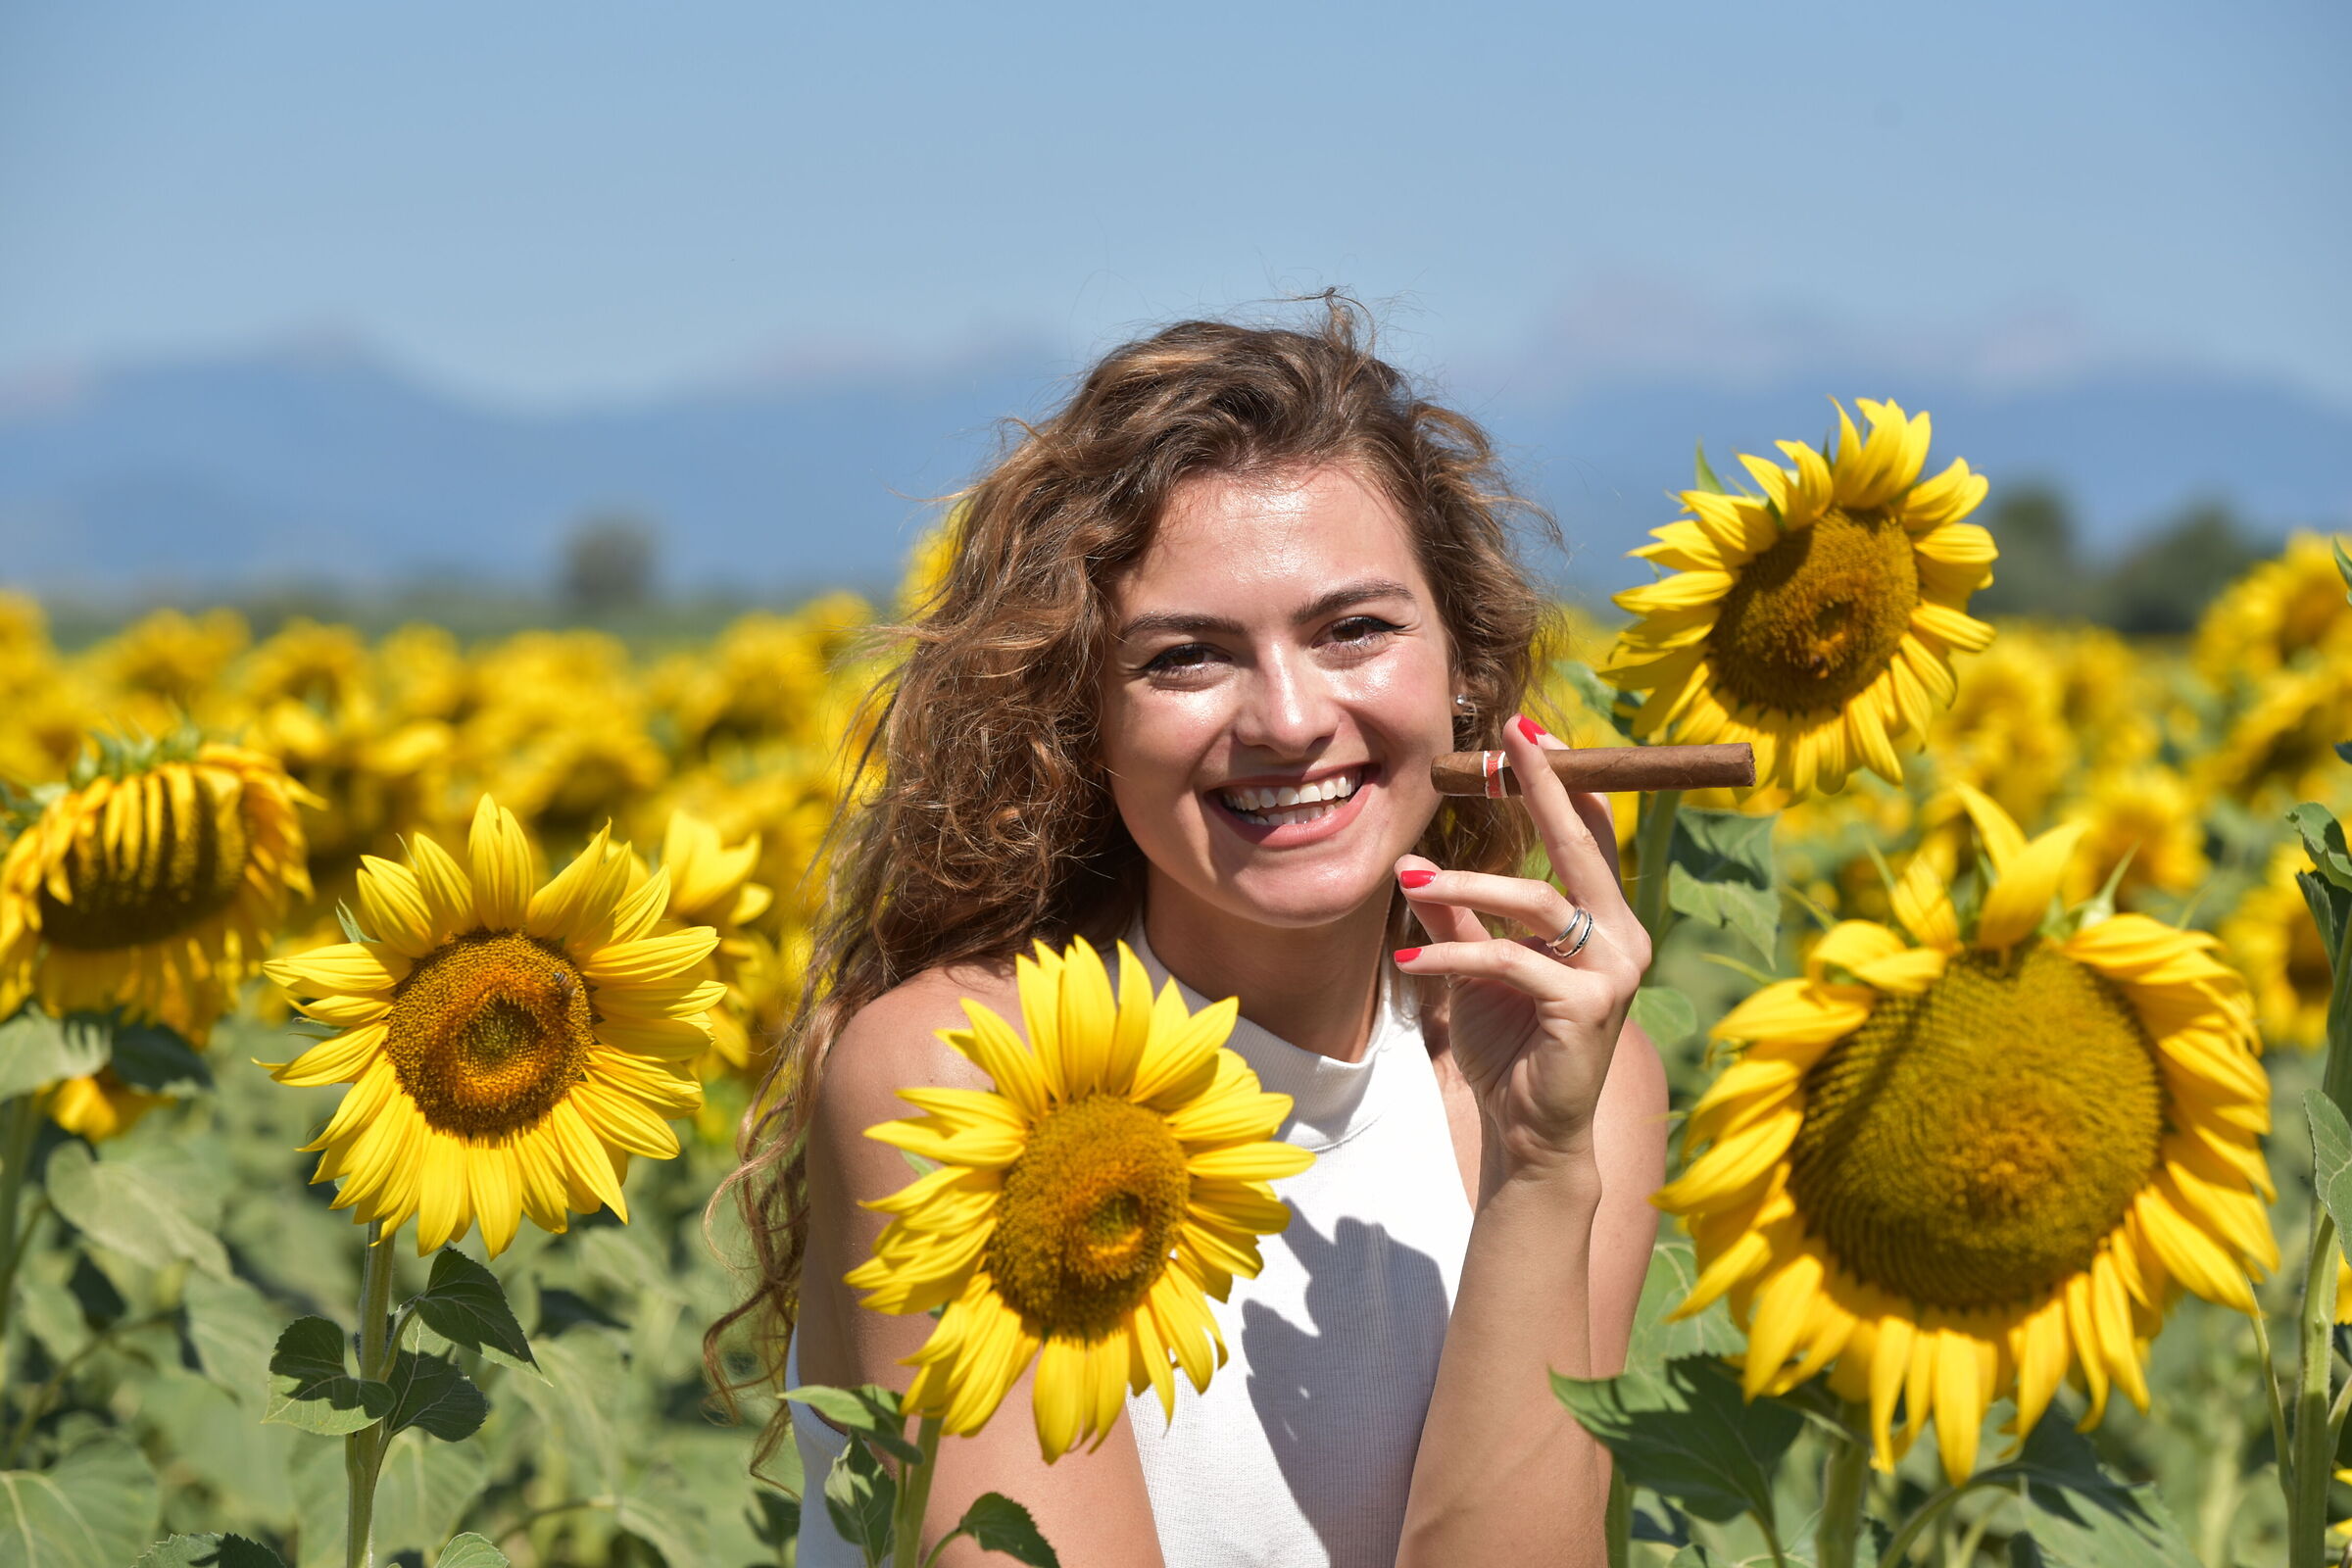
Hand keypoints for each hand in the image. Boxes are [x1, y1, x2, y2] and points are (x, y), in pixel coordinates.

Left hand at [1391, 715, 1651, 1174]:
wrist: (1531, 1132)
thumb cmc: (1510, 1045)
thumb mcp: (1477, 966)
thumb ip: (1457, 915)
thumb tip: (1411, 862)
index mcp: (1604, 921)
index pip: (1588, 835)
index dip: (1562, 782)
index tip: (1526, 733)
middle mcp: (1622, 937)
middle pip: (1579, 846)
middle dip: (1542, 788)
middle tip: (1504, 744)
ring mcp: (1613, 971)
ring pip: (1536, 900)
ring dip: (1467, 885)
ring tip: (1412, 882)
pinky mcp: (1587, 1006)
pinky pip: (1512, 960)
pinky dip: (1456, 953)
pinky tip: (1410, 959)